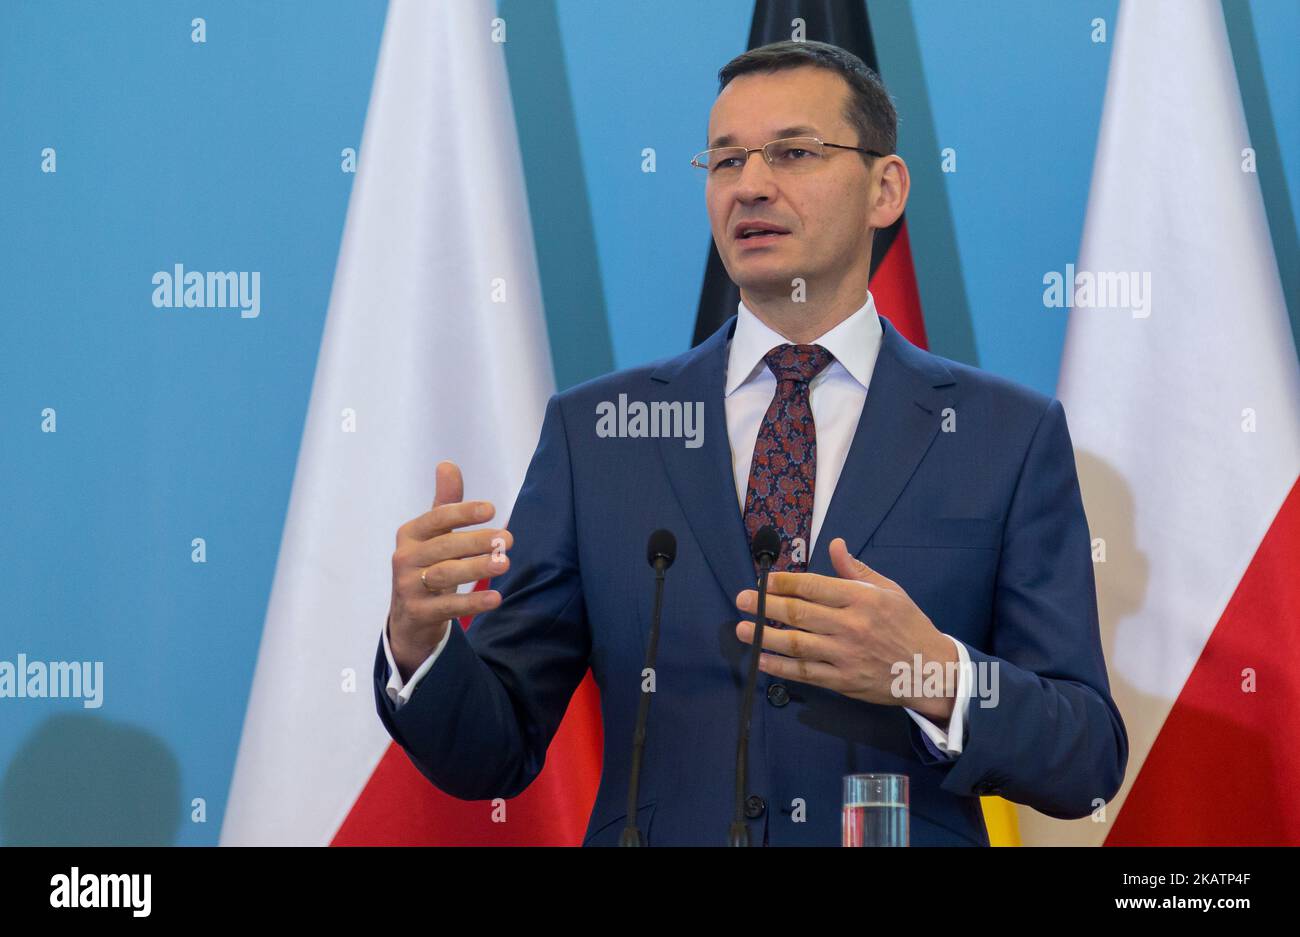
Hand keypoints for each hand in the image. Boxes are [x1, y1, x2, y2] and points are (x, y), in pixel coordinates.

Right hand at [388, 461, 511, 678]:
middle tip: (508, 539)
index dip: (463, 512)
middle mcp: (404, 558)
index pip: (437, 518)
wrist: (410, 617)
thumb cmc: (429, 566)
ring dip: (476, 569)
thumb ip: (444, 503)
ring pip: (445, 575)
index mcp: (409, 534)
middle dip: (477, 541)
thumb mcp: (434, 536)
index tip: (492, 509)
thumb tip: (447, 464)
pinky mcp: (417, 613)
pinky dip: (472, 603)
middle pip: (444, 546)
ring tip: (505, 563)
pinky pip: (447, 606)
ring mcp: (408, 587)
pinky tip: (496, 598)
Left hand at [734, 537, 957, 724]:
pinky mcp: (843, 681)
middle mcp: (850, 625)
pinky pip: (804, 673)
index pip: (813, 586)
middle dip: (764, 605)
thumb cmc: (908, 625)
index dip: (783, 583)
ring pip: (795, 644)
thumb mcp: (889, 590)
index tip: (763, 580)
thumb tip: (834, 544)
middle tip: (741, 600)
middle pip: (798, 614)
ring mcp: (845, 655)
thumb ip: (856, 570)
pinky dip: (780, 667)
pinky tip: (760, 659)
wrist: (930, 671)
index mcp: (862, 599)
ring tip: (741, 629)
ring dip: (764, 636)